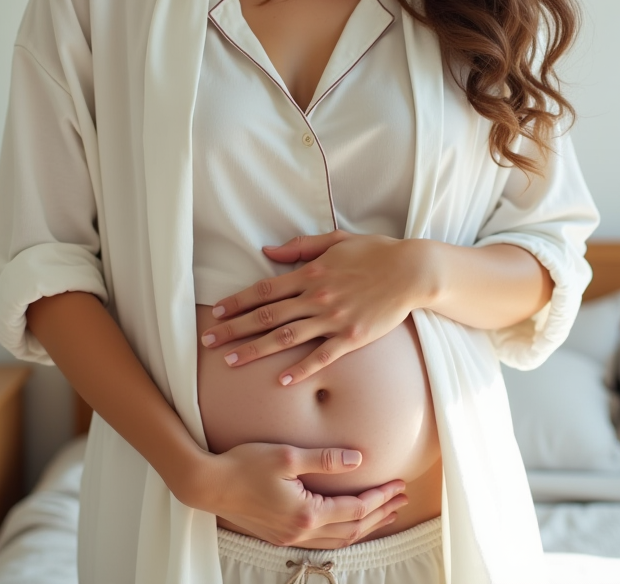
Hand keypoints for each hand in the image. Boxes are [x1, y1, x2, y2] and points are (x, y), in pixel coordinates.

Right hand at [198, 441, 407, 548]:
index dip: (380, 497)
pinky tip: (349, 524)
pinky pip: (323, 541)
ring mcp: (290, 537)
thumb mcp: (287, 456)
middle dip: (380, 513)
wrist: (209, 485)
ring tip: (385, 513)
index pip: (355, 509)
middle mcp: (301, 532)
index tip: (398, 484)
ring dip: (365, 526)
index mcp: (306, 513)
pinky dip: (343, 533)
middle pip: (352, 528)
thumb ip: (326, 459)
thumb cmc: (244, 464)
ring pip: (339, 540)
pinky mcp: (280, 536)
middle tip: (401, 499)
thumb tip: (359, 460)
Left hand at [201, 231, 425, 384]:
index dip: (237, 302)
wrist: (411, 271)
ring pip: (285, 338)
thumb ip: (300, 247)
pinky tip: (280, 380)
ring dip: (255, 350)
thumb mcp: (335, 240)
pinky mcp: (352, 337)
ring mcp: (333, 319)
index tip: (216, 313)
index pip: (264, 290)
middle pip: (266, 316)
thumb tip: (268, 251)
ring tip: (231, 362)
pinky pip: (321, 357)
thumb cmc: (375, 253)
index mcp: (310, 273)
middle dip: (234, 329)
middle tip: (208, 341)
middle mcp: (316, 297)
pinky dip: (300, 369)